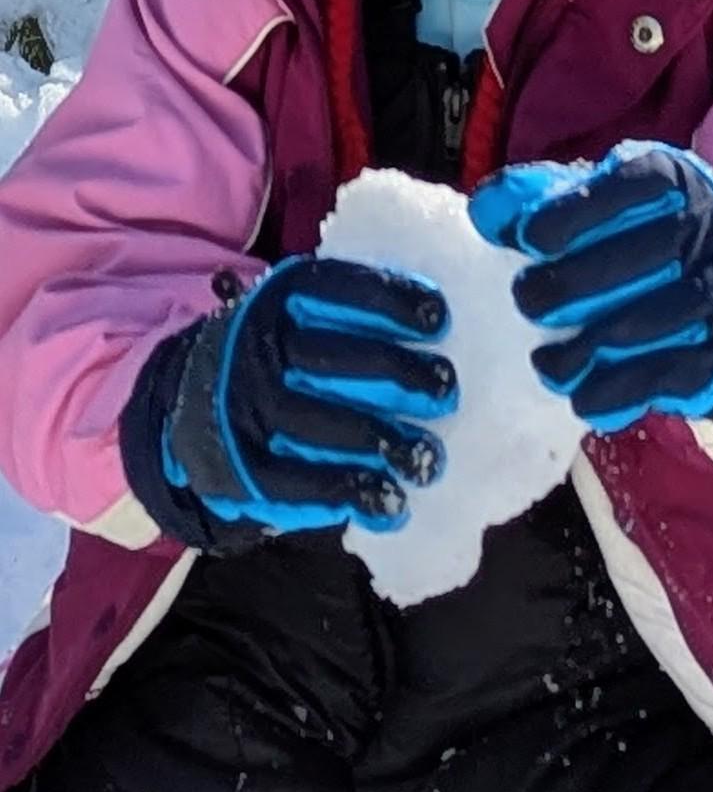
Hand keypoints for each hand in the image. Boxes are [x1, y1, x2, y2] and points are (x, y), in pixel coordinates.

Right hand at [122, 258, 457, 547]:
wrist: (187, 401)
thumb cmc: (276, 354)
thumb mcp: (299, 315)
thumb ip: (350, 314)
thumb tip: (435, 322)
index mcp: (276, 302)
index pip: (337, 291)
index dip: (390, 303)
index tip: (438, 319)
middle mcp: (255, 351)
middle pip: (335, 358)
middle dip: (398, 373)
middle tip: (445, 390)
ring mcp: (242, 411)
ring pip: (319, 424)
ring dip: (381, 441)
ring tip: (426, 456)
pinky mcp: (236, 469)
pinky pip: (296, 483)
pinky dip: (347, 492)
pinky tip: (389, 501)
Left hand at [468, 142, 712, 430]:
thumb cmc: (654, 237)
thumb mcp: (613, 202)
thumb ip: (550, 199)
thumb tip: (487, 211)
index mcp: (676, 181)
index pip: (624, 189)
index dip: (571, 215)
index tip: (530, 240)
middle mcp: (707, 229)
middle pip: (628, 260)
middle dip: (564, 287)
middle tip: (527, 301)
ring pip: (639, 324)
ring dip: (580, 350)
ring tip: (545, 361)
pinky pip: (656, 376)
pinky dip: (610, 390)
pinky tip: (580, 391)